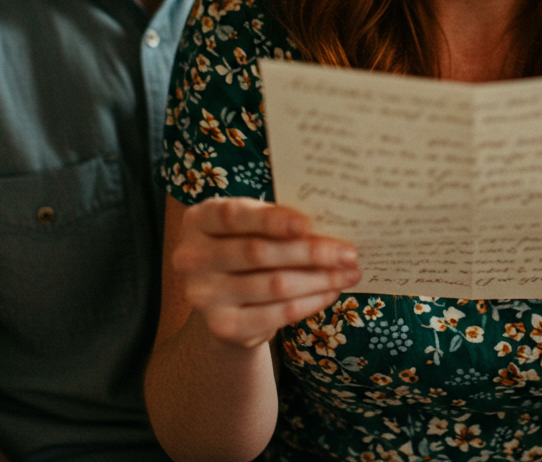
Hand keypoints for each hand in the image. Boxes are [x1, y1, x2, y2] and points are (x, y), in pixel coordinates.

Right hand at [172, 197, 360, 348]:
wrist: (225, 299)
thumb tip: (331, 223)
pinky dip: (310, 302)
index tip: (307, 223)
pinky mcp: (223, 326)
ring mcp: (203, 296)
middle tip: (349, 252)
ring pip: (273, 285)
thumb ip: (276, 220)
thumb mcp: (251, 225)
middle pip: (259, 253)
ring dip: (319, 279)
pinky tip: (331, 292)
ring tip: (350, 273)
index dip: (271, 219)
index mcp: (199, 220)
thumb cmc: (247, 245)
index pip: (234, 216)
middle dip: (311, 252)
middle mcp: (192, 258)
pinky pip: (276, 314)